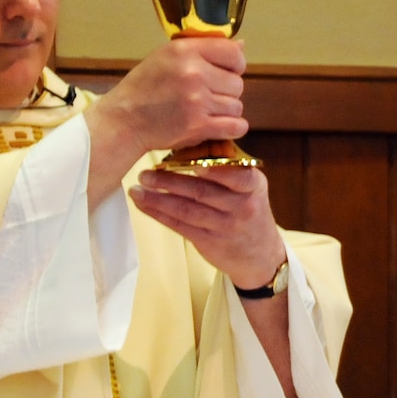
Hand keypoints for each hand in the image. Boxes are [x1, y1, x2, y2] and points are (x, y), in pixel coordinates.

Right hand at [85, 38, 246, 206]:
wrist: (123, 121)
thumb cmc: (143, 89)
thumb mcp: (166, 57)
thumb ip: (203, 50)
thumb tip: (242, 45)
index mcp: (184, 50)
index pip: (233, 52)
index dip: (235, 64)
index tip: (227, 72)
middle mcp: (193, 72)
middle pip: (237, 83)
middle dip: (226, 92)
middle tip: (207, 97)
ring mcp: (196, 100)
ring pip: (236, 106)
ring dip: (225, 112)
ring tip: (205, 112)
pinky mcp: (197, 125)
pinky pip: (235, 126)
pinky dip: (231, 129)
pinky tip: (217, 126)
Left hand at [128, 165, 285, 289]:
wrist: (259, 255)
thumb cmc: (249, 210)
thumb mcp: (251, 188)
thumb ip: (229, 169)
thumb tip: (192, 142)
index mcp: (253, 186)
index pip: (237, 176)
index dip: (214, 170)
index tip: (192, 162)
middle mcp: (241, 206)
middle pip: (202, 192)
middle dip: (170, 181)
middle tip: (146, 172)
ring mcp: (225, 226)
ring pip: (186, 210)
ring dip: (158, 199)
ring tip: (137, 189)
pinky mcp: (209, 242)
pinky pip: (180, 226)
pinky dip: (160, 214)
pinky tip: (144, 205)